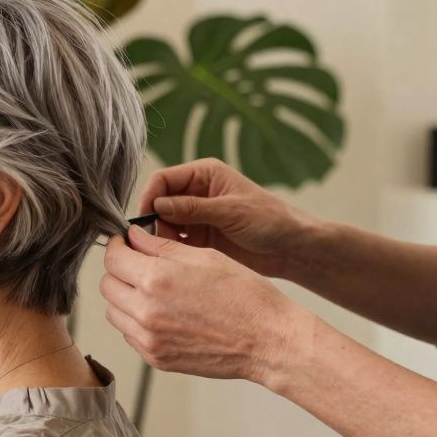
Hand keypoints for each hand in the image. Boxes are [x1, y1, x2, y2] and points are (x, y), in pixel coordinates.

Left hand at [100, 224, 313, 385]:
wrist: (269, 341)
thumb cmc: (245, 295)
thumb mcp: (205, 257)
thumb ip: (161, 246)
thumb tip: (132, 236)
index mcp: (156, 279)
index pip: (112, 258)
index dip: (117, 246)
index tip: (126, 244)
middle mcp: (145, 311)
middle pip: (107, 285)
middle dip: (119, 271)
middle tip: (140, 265)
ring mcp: (149, 339)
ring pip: (114, 312)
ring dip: (125, 298)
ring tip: (153, 292)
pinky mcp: (156, 358)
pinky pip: (130, 335)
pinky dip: (137, 322)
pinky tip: (163, 314)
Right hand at [137, 158, 317, 278]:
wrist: (291, 249)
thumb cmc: (270, 220)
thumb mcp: (231, 211)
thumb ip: (193, 208)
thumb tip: (157, 205)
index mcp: (204, 175)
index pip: (163, 179)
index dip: (150, 196)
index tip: (145, 218)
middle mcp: (195, 194)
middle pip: (158, 203)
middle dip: (153, 221)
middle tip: (155, 241)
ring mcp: (195, 218)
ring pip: (162, 224)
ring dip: (160, 238)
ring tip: (166, 253)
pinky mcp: (198, 240)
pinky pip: (174, 243)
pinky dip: (170, 251)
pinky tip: (174, 260)